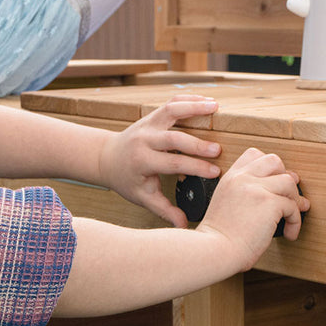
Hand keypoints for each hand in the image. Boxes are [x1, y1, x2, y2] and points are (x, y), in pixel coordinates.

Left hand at [98, 95, 221, 226]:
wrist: (108, 158)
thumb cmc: (127, 180)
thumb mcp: (142, 197)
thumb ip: (164, 209)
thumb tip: (184, 226)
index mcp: (142, 161)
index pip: (172, 163)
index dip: (194, 167)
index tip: (215, 172)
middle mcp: (144, 139)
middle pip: (173, 138)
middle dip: (197, 143)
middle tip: (218, 149)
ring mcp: (147, 124)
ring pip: (171, 110)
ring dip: (194, 108)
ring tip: (216, 107)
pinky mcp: (151, 115)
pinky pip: (170, 103)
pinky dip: (188, 99)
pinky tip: (206, 101)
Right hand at [197, 147, 308, 272]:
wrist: (214, 250)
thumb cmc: (218, 238)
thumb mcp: (223, 205)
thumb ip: (241, 195)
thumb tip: (271, 195)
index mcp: (230, 178)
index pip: (253, 155)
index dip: (268, 168)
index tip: (272, 184)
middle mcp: (242, 179)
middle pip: (274, 161)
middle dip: (285, 176)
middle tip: (287, 196)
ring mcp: (256, 188)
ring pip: (289, 181)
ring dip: (295, 199)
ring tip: (291, 216)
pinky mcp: (269, 203)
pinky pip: (293, 206)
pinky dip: (295, 221)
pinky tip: (290, 232)